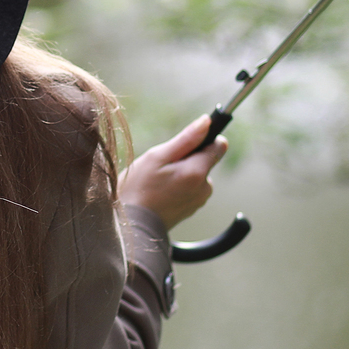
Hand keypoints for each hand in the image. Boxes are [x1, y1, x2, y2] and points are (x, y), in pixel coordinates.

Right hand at [120, 116, 228, 230]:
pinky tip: (159, 191)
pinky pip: (190, 188)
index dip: (204, 139)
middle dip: (187, 157)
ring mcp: (199, 201)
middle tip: (163, 165)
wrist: (130, 226)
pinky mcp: (191, 209)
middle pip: (205, 160)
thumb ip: (186, 139)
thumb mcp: (157, 156)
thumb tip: (207, 122)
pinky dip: (178, 185)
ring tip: (158, 180)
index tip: (186, 143)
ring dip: (181, 172)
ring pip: (196, 174)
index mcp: (197, 172)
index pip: (218, 146)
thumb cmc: (138, 189)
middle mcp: (204, 188)